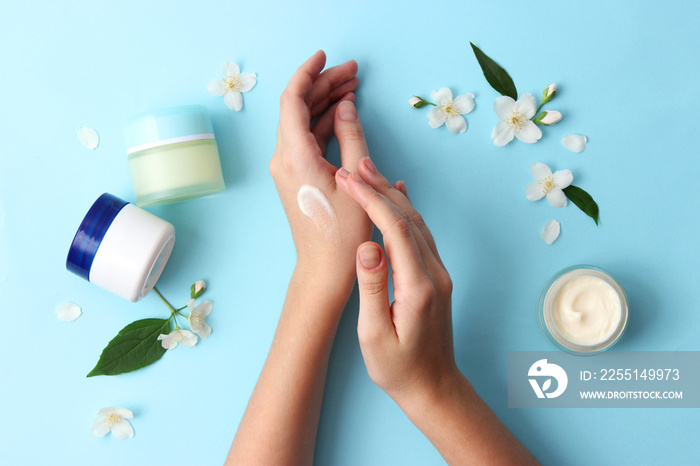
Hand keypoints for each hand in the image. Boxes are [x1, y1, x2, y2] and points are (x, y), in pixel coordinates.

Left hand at [270, 50, 372, 285]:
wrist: (324, 268)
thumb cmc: (343, 233)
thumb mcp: (356, 180)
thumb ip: (352, 136)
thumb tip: (347, 106)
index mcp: (295, 156)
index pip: (293, 100)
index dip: (309, 73)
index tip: (325, 57)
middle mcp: (284, 158)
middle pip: (298, 107)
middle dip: (323, 85)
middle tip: (352, 72)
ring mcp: (287, 168)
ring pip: (302, 122)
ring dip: (325, 103)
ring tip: (352, 88)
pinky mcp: (294, 176)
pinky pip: (305, 139)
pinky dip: (323, 123)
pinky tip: (343, 115)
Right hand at [336, 158, 457, 404]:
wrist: (434, 388)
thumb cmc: (399, 368)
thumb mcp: (374, 334)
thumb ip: (372, 287)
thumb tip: (366, 246)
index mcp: (418, 287)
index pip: (395, 229)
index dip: (371, 201)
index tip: (348, 181)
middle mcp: (434, 274)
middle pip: (409, 218)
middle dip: (380, 189)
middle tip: (354, 165)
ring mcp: (439, 274)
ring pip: (417, 222)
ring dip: (392, 195)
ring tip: (368, 173)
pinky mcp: (437, 277)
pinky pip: (422, 234)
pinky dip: (406, 211)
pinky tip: (398, 196)